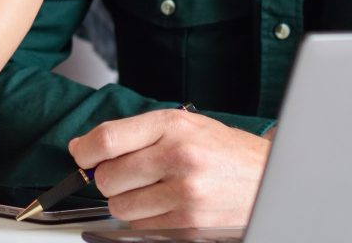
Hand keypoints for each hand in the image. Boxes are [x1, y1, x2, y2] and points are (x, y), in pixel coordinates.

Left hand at [68, 108, 268, 228]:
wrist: (268, 178)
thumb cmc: (223, 151)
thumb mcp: (182, 124)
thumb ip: (133, 133)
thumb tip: (84, 148)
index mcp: (173, 126)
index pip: (107, 140)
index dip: (85, 151)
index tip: (82, 155)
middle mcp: (179, 158)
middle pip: (108, 177)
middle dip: (108, 179)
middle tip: (126, 175)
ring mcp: (185, 194)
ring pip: (120, 206)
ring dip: (126, 201)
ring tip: (151, 190)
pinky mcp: (189, 224)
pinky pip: (140, 226)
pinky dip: (144, 218)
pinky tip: (165, 205)